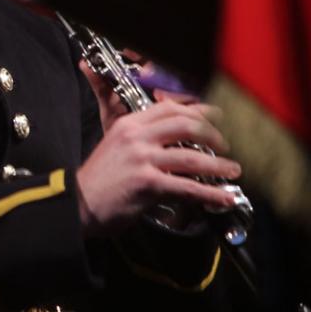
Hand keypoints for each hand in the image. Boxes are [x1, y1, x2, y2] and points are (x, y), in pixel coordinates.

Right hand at [75, 100, 241, 236]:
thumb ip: (140, 138)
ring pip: (192, 157)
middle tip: (226, 146)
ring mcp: (142, 159)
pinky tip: (224, 197)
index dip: (198, 111)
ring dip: (219, 165)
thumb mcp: (114, 146)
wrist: (78, 203)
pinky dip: (211, 193)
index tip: (216, 118)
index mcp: (128, 124)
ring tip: (232, 171)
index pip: (170, 108)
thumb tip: (173, 139)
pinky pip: (188, 187)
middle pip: (187, 125)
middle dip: (214, 135)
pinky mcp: (147, 183)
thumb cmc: (98, 180)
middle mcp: (136, 137)